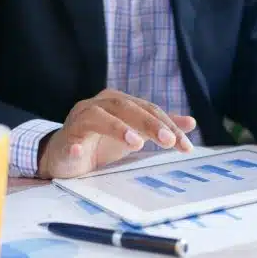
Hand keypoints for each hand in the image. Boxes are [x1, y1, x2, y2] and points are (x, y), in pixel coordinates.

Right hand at [37, 89, 196, 177]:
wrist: (65, 155)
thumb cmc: (101, 142)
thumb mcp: (135, 134)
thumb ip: (159, 126)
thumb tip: (191, 123)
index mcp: (118, 102)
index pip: (148, 109)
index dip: (168, 125)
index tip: (185, 146)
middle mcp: (99, 105)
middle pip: (126, 108)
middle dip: (150, 124)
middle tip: (168, 141)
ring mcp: (79, 121)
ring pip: (97, 117)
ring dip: (117, 128)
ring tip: (136, 142)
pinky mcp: (65, 139)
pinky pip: (70, 140)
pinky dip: (75, 145)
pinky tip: (80, 151)